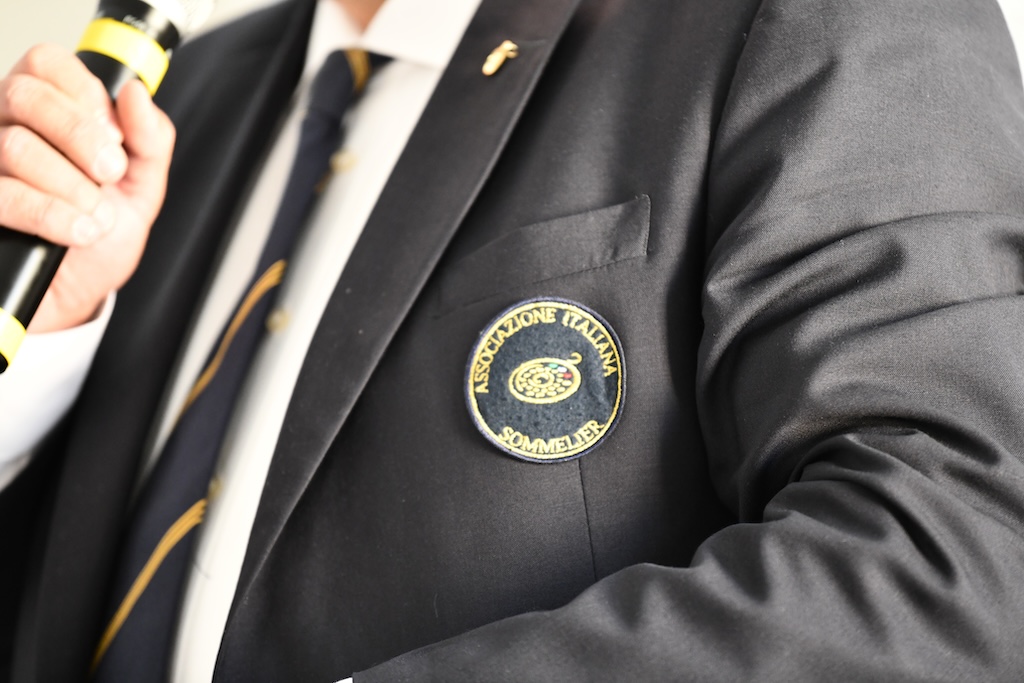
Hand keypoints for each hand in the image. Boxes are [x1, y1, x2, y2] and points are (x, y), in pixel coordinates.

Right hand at [0, 44, 174, 332]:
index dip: (84, 95)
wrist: (78, 294)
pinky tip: (79, 232)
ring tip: (97, 218)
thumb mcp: (141, 186)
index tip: (114, 136)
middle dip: (81, 138)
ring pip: (15, 146)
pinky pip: (3, 194)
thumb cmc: (101, 235)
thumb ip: (150, 140)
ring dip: (73, 188)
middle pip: (25, 95)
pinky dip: (52, 215)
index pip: (46, 63)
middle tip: (109, 175)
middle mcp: (4, 128)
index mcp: (45, 112)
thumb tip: (136, 93)